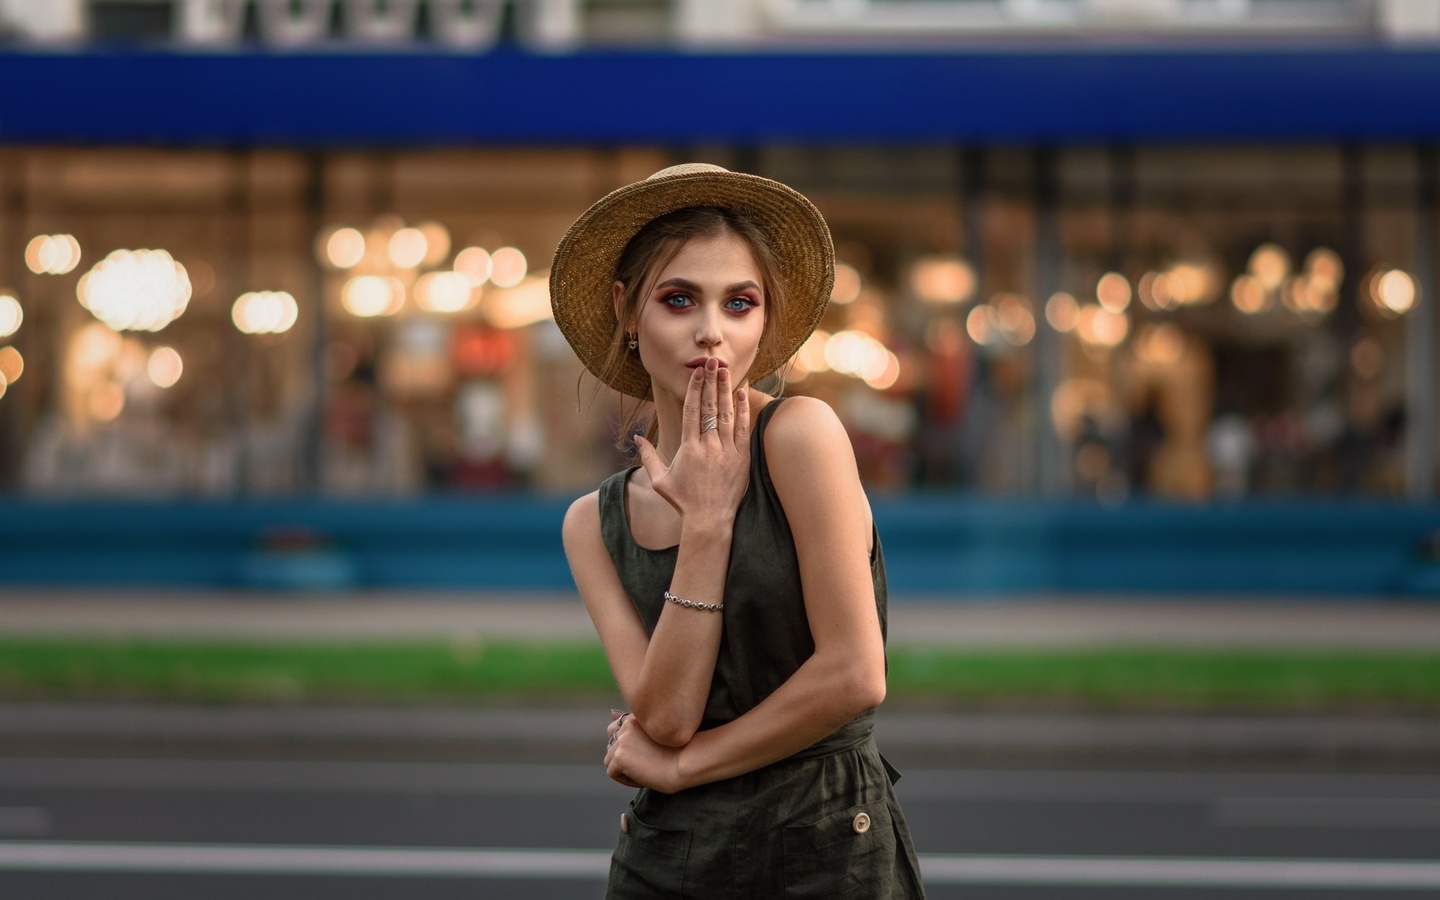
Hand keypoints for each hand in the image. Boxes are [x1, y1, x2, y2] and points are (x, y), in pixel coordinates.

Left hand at [605, 708, 683, 793]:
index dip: (625, 743)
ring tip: (646, 771)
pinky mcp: (620, 757)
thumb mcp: (655, 733)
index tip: (643, 752)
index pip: (616, 726)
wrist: (687, 762)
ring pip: (609, 759)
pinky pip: (612, 772)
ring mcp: (622, 740)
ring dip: (624, 768)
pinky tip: (644, 777)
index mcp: (636, 716)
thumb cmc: (678, 749)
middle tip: (645, 762)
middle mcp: (627, 725)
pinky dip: (626, 779)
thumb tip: (611, 712)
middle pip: (611, 744)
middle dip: (623, 755)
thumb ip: (633, 725)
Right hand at [635, 359, 750, 524]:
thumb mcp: (660, 480)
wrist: (709, 520)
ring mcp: (726, 451)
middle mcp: (708, 446)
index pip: (691, 411)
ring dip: (726, 390)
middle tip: (712, 361)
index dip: (694, 389)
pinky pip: (744, 429)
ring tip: (726, 370)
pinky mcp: (741, 458)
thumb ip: (648, 457)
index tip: (696, 372)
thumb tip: (638, 438)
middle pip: (710, 407)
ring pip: (727, 414)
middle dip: (711, 382)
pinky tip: (741, 393)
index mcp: (688, 448)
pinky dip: (743, 410)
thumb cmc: (683, 501)